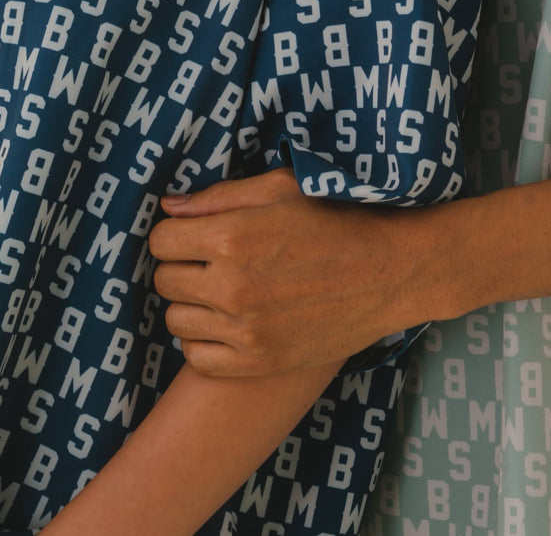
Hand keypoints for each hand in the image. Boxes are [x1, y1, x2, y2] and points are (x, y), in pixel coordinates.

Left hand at [148, 170, 434, 375]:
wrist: (390, 271)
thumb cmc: (336, 217)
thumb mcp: (279, 187)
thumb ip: (218, 196)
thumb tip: (168, 205)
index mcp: (231, 236)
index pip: (161, 240)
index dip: (177, 232)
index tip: (197, 233)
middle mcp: (231, 286)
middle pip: (165, 279)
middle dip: (183, 265)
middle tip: (213, 260)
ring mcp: (245, 330)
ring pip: (176, 319)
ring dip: (192, 302)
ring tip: (223, 289)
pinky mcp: (259, 362)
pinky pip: (197, 357)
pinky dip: (203, 340)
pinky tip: (228, 321)